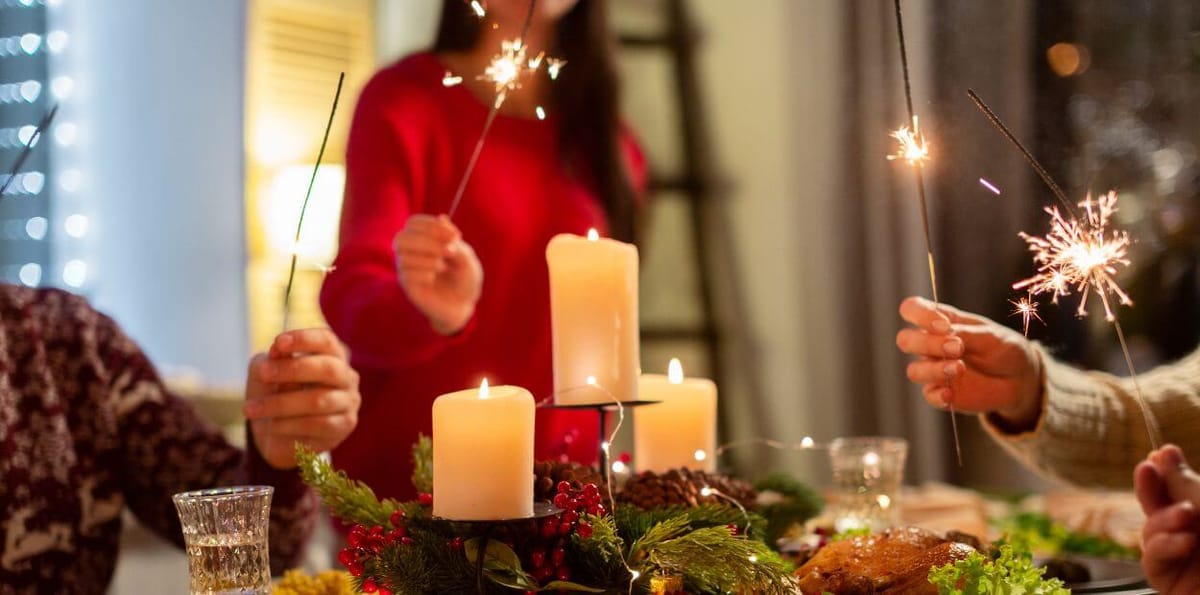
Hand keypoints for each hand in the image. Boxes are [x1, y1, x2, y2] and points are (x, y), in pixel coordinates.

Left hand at [244, 328, 360, 468]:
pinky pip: (317, 424)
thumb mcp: (266, 372)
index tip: (279, 342)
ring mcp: (349, 402)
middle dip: (293, 369)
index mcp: (331, 355)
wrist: (277, 434)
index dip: (305, 339)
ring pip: (319, 401)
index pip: (326, 340)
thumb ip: (271, 360)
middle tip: (264, 374)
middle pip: (328, 368)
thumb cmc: (275, 394)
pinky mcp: (344, 426)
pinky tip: (271, 426)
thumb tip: (277, 351)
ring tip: (252, 409)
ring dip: (281, 404)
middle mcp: (346, 376)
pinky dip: (289, 424)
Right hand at [394, 214, 482, 334]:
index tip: (456, 236)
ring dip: (428, 259)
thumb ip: (454, 240)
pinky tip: (433, 278)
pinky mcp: (407, 286)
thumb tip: (442, 218)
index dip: (432, 225)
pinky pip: (406, 275)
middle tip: (449, 251)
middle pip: (401, 238)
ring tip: (443, 267)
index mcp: (422, 239)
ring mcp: (406, 269)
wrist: (463, 304)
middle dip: (427, 242)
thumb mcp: (466, 258)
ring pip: (403, 257)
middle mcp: (410, 252)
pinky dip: (423, 273)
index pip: (413, 223)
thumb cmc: (464, 278)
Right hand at [895, 296, 1042, 428]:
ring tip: (960, 369)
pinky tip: (951, 394)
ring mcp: (934, 369)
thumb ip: (965, 333)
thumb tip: (944, 333)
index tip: (945, 326)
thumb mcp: (991, 335)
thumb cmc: (1004, 349)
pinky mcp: (941, 392)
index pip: (912, 309)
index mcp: (940, 322)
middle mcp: (931, 344)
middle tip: (957, 348)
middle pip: (905, 340)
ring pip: (914, 370)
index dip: (920, 315)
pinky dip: (938, 395)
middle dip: (927, 344)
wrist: (1020, 379)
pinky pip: (928, 395)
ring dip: (934, 370)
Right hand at [1135, 445, 1199, 593]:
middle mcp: (1196, 536)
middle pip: (1159, 509)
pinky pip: (1153, 559)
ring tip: (1186, 514)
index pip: (1181, 493)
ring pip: (1152, 532)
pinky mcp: (1170, 581)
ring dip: (1165, 520)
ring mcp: (1182, 561)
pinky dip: (1165, 547)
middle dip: (1151, 488)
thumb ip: (1186, 482)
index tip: (1161, 453)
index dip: (1168, 473)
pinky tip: (1186, 541)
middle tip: (1147, 467)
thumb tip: (1164, 452)